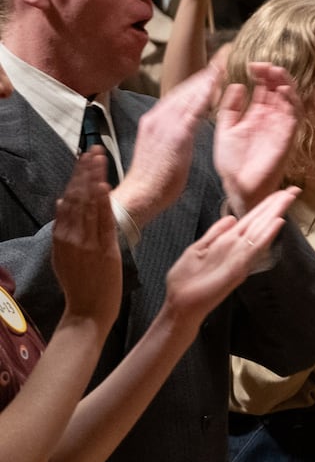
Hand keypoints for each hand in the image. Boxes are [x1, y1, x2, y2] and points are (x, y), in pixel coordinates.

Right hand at [52, 150, 121, 330]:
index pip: (69, 200)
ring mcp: (87, 243)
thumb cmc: (81, 285)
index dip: (76, 177)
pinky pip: (103, 223)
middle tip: (92, 149)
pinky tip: (103, 186)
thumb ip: (65, 230)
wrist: (88, 312)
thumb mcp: (65, 255)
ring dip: (94, 179)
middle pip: (77, 197)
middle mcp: (72, 237)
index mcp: (62, 237)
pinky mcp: (104, 251)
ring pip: (89, 206)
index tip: (83, 159)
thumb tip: (62, 204)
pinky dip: (102, 204)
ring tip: (98, 158)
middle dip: (84, 171)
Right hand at [114, 69, 211, 227]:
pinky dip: (205, 95)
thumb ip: (172, 133)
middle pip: (184, 88)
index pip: (178, 94)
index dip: (196, 81)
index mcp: (154, 120)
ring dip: (207, 78)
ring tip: (223, 63)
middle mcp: (157, 117)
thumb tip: (184, 125)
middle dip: (204, 73)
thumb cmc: (155, 178)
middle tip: (222, 57)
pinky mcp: (174, 135)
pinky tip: (217, 84)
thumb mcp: (162, 148)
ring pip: (188, 94)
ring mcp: (164, 124)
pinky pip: (193, 110)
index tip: (211, 69)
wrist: (141, 194)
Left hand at [161, 188, 297, 325]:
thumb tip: (231, 218)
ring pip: (259, 231)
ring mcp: (238, 258)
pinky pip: (253, 249)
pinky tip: (277, 224)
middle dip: (275, 205)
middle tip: (294, 189)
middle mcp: (237, 248)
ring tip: (288, 199)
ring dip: (274, 215)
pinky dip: (266, 236)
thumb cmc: (188, 281)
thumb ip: (214, 234)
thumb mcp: (197, 250)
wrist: (181, 306)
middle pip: (259, 222)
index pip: (251, 218)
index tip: (281, 190)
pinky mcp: (236, 269)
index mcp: (227, 241)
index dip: (265, 204)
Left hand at [215, 63, 299, 214]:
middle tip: (264, 64)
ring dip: (285, 84)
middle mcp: (270, 119)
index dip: (260, 75)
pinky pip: (294, 116)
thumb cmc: (231, 162)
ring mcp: (280, 127)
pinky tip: (282, 89)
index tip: (251, 64)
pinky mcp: (287, 137)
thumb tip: (238, 85)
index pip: (263, 89)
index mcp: (255, 115)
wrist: (238, 185)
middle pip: (278, 90)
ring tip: (275, 71)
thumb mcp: (225, 128)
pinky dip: (291, 101)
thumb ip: (230, 107)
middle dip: (273, 75)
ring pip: (289, 99)